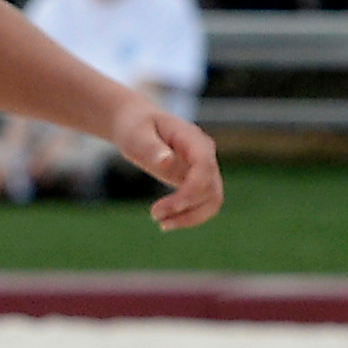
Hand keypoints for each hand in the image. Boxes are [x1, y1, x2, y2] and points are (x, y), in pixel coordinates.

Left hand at [108, 97, 223, 229]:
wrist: (137, 124)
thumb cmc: (135, 126)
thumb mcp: (136, 134)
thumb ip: (151, 147)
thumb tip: (167, 161)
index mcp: (192, 138)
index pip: (205, 167)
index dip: (193, 190)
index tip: (169, 207)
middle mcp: (204, 153)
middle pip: (211, 188)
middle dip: (186, 207)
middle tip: (154, 215)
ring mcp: (204, 167)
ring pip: (213, 200)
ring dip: (191, 217)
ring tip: (162, 224)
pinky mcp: (197, 180)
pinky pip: (203, 203)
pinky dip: (189, 216)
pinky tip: (167, 221)